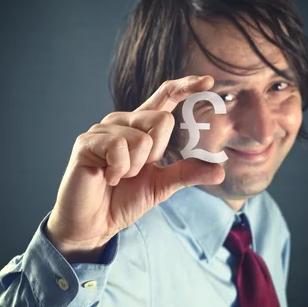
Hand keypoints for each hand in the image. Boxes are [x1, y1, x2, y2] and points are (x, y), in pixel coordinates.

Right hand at [45, 75, 225, 251]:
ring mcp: (103, 129)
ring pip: (141, 138)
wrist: (95, 224)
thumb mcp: (162, 186)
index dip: (186, 87)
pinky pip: (119, 146)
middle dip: (156, 154)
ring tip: (118, 177)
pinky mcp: (87, 141)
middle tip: (135, 172)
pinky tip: (107, 177)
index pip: (165, 97)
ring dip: (134, 168)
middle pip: (161, 120)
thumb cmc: (123, 201)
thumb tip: (220, 171)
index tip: (208, 82)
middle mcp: (123, 122)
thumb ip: (187, 173)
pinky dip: (119, 169)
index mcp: (142, 128)